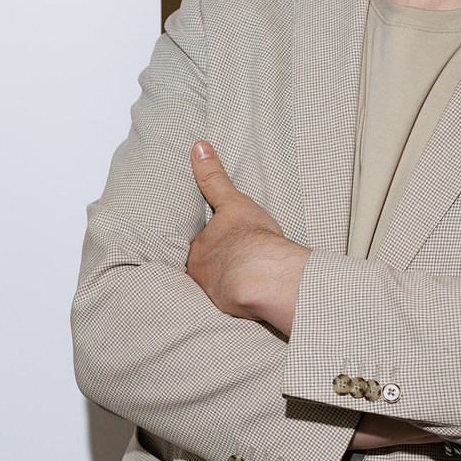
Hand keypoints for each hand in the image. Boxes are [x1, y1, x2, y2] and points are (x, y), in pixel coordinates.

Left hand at [186, 141, 308, 332]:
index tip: (208, 247)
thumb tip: (198, 147)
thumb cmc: (250, 239)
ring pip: (214, 291)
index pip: (196, 248)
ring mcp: (214, 296)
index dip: (203, 247)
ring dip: (222, 289)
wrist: (264, 276)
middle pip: (201, 271)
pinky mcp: (233, 313)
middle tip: (221, 269)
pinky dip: (239, 305)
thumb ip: (214, 178)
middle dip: (208, 270)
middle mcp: (199, 274)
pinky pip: (233, 307)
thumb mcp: (232, 202)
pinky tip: (248, 307)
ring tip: (232, 289)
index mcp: (199, 249)